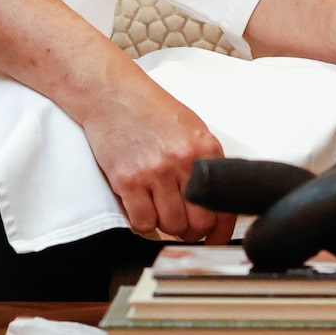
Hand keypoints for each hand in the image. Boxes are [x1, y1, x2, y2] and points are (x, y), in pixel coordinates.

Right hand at [79, 79, 232, 240]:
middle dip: (191, 231)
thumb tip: (215, 199)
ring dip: (165, 225)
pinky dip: (143, 222)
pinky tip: (141, 207)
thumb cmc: (149, 110)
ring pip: (170, 226)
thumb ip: (205, 162)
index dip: (220, 231)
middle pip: (198, 223)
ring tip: (158, 208)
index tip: (214, 240)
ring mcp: (155, 172)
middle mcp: (183, 162)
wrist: (112, 94)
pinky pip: (142, 222)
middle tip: (183, 225)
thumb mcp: (191, 129)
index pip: (223, 204)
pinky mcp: (128, 180)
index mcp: (205, 149)